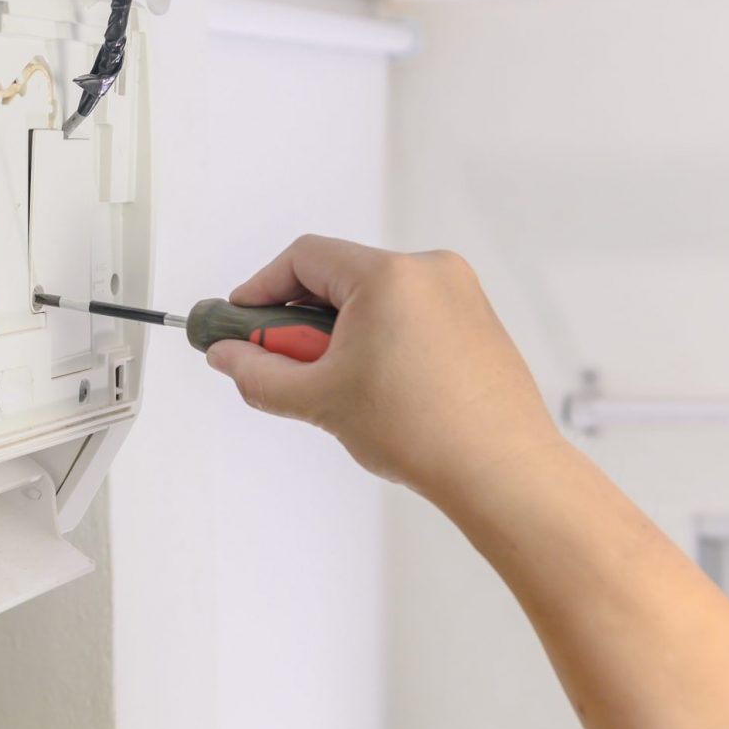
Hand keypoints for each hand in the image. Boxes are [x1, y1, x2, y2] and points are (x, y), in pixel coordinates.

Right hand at [205, 235, 563, 503]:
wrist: (501, 470)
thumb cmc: (422, 431)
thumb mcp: (319, 400)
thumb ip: (259, 373)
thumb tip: (227, 357)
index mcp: (388, 276)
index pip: (303, 259)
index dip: (261, 289)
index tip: (241, 322)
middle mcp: (429, 270)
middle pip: (340, 276)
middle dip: (301, 318)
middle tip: (282, 362)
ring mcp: (460, 293)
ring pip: (376, 297)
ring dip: (341, 331)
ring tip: (336, 385)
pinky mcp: (477, 320)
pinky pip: (410, 313)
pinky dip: (380, 338)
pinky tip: (377, 388)